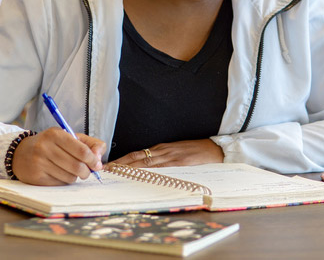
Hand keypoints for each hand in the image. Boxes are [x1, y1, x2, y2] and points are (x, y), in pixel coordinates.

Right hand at [12, 127, 106, 184]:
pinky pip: (59, 184)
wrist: (21, 153)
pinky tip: (60, 174)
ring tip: (72, 170)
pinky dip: (65, 181)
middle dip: (87, 171)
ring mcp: (39, 163)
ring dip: (75, 176)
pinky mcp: (36, 178)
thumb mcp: (69, 136)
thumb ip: (90, 144)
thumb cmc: (51, 144)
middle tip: (87, 171)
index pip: (81, 151)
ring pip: (69, 177)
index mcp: (56, 134)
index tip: (97, 165)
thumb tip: (98, 159)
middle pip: (77, 166)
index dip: (93, 160)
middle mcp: (45, 148)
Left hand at [107, 139, 223, 168]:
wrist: (216, 150)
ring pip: (146, 162)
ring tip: (116, 172)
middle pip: (138, 157)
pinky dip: (148, 171)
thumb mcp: (178, 153)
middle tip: (107, 170)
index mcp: (163, 148)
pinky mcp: (179, 162)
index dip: (123, 160)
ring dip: (130, 167)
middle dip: (121, 164)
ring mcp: (171, 156)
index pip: (138, 154)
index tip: (110, 166)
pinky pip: (160, 167)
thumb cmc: (198, 152)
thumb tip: (148, 168)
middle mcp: (164, 151)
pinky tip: (139, 175)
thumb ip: (164, 158)